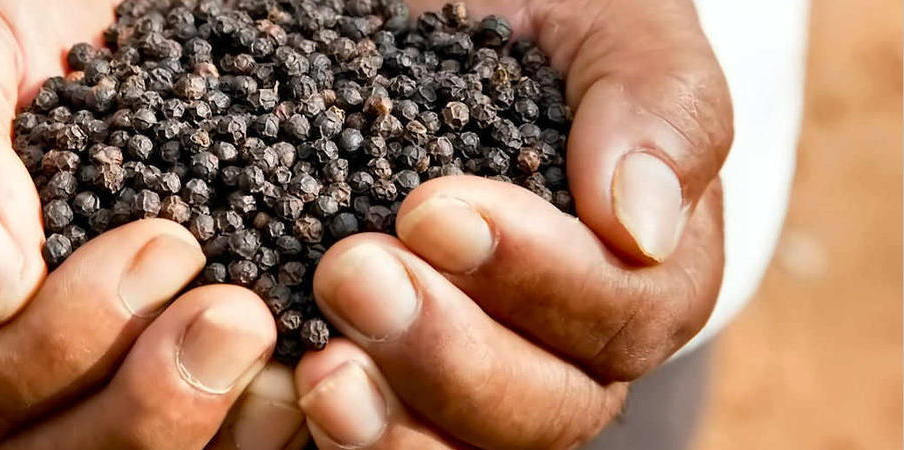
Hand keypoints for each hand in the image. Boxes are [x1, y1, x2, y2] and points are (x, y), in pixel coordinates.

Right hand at [0, 1, 300, 446]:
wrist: (67, 0)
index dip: (61, 347)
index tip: (164, 243)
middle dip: (145, 410)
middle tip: (238, 316)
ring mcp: (63, 376)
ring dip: (212, 432)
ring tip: (285, 357)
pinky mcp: (143, 362)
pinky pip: (199, 434)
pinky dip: (255, 423)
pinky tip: (311, 372)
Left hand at [294, 0, 730, 447]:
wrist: (450, 25)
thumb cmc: (546, 24)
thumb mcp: (610, 24)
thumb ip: (656, 103)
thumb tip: (641, 225)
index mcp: (648, 272)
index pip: (620, 311)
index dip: (532, 275)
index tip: (431, 211)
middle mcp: (575, 350)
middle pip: (544, 406)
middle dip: (449, 351)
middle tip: (356, 274)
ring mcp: (485, 378)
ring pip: (464, 448)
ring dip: (395, 425)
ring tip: (323, 375)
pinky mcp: (402, 383)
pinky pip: (389, 441)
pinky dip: (348, 435)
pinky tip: (294, 396)